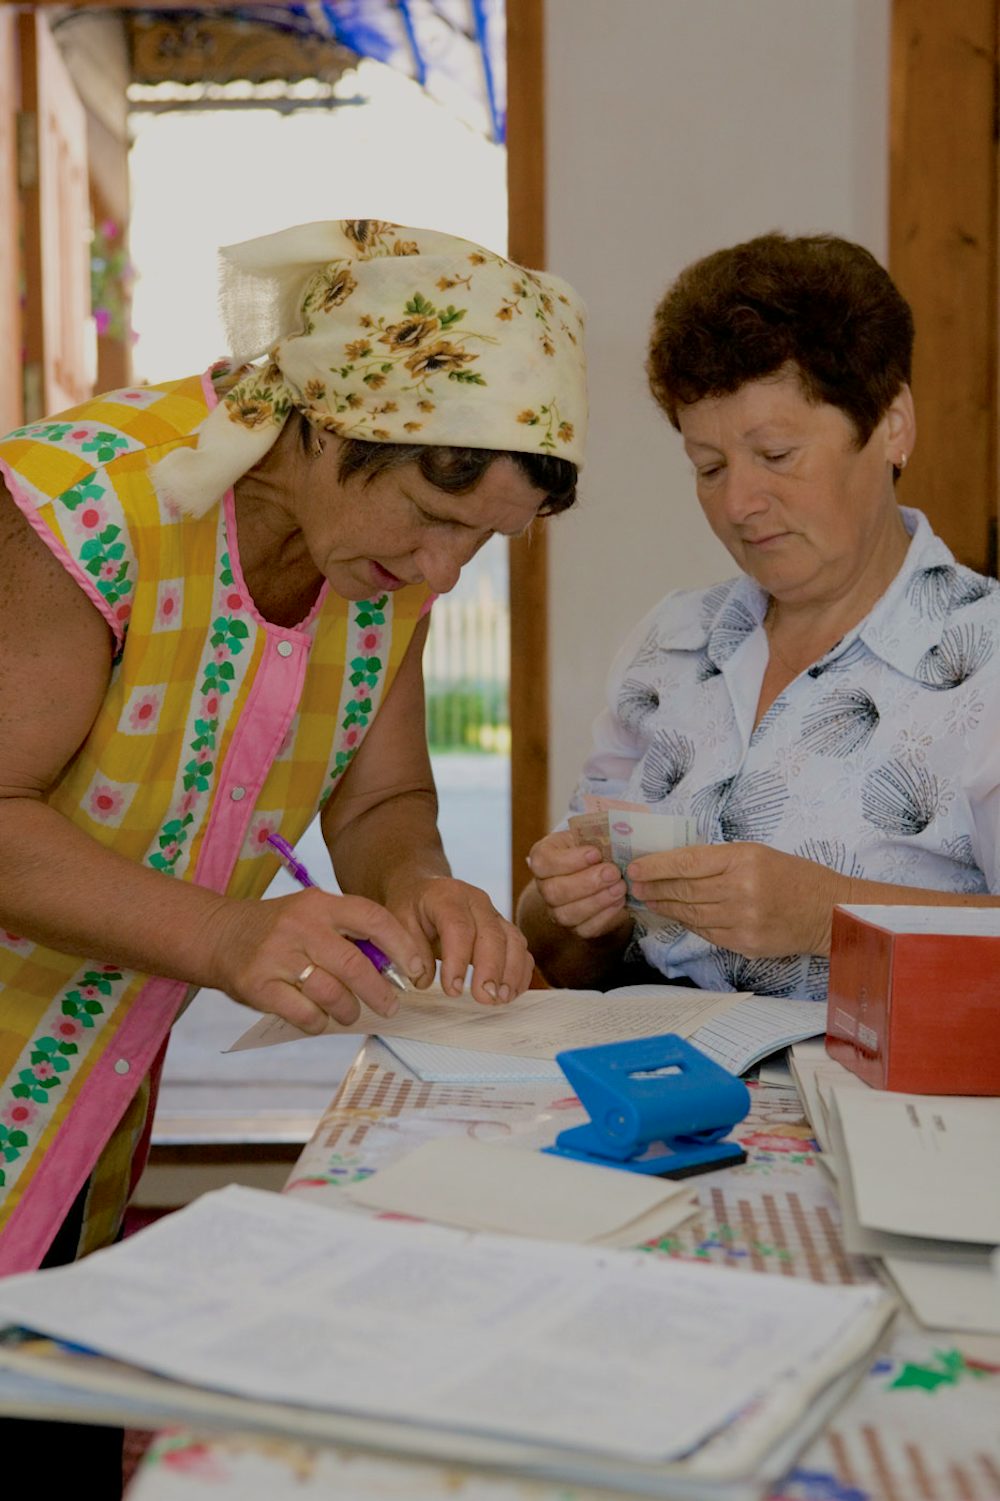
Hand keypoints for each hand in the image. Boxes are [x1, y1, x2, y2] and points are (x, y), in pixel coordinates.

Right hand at [206, 888, 424, 1033]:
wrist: (219, 934)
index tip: (417, 970)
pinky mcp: (258, 985)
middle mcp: (300, 926)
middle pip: (355, 965)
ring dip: (349, 1010)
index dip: (402, 946)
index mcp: (320, 904)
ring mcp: (277, 955)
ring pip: (331, 993)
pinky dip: (319, 1022)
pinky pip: (303, 1013)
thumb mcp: (312, 914)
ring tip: (351, 1014)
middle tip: (391, 1006)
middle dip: (380, 992)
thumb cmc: (280, 929)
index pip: (373, 919)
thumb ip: (349, 932)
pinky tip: (320, 1020)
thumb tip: (397, 966)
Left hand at [393, 877, 533, 1004]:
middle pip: (492, 934)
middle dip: (491, 970)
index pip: (458, 927)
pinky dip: (519, 972)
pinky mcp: (504, 929)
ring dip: (510, 973)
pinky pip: (520, 949)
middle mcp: (477, 901)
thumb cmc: (412, 907)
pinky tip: (510, 993)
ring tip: (500, 999)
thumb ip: (409, 949)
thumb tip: (424, 979)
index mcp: (448, 896)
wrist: (425, 889)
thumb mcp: (399, 921)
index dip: (458, 960)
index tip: (453, 989)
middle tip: (484, 998)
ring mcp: (494, 914)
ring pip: (513, 940)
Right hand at [526, 829, 630, 940]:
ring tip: (620, 887)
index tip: (596, 853)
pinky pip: (586, 929)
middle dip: (587, 883)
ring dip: (597, 901)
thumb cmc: (593, 847)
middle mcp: (545, 886)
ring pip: (567, 914)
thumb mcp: (590, 833)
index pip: (544, 862)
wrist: (600, 870)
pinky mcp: (575, 927)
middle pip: (554, 892)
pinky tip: (620, 902)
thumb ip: (596, 831)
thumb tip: (615, 826)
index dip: (569, 860)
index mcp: (543, 858)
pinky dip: (605, 916)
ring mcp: (557, 910)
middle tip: (613, 872)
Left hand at [628, 842, 845, 957]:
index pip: (687, 863)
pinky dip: (689, 923)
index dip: (656, 866)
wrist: (830, 911)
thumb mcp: (757, 854)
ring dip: (666, 907)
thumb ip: (719, 860)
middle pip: (684, 890)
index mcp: (743, 859)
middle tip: (635, 885)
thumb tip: (677, 866)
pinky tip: (678, 916)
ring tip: (650, 900)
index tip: (635, 868)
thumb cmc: (794, 876)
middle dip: (654, 887)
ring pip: (691, 914)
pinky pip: (707, 933)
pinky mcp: (745, 943)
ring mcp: (742, 920)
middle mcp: (740, 889)